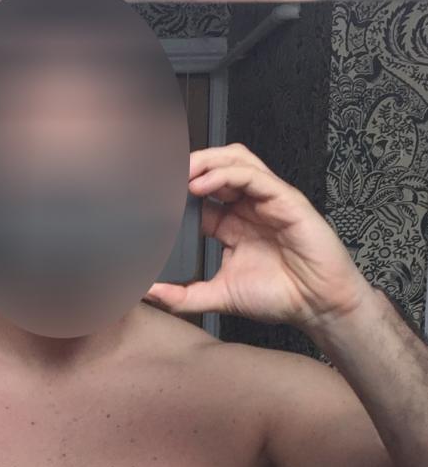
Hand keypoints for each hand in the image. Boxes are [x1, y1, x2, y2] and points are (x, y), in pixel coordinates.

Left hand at [143, 143, 369, 328]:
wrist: (316, 305)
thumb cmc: (278, 296)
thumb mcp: (219, 296)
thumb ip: (184, 296)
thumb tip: (150, 293)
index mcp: (232, 224)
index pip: (200, 194)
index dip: (177, 190)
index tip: (151, 195)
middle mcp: (248, 207)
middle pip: (216, 167)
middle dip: (190, 166)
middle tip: (164, 175)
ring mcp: (267, 200)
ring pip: (235, 161)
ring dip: (206, 161)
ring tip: (182, 173)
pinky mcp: (285, 200)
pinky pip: (254, 176)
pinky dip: (227, 174)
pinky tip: (203, 185)